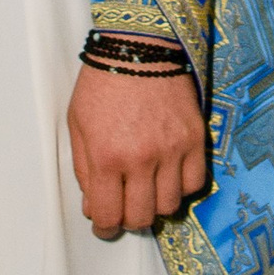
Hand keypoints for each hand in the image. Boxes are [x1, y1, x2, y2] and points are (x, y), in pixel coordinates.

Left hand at [67, 64, 207, 239]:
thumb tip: (94, 206)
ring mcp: (173, 150)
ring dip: (156, 204)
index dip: (105, 227)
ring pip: (170, 205)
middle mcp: (142, 159)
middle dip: (129, 219)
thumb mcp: (77, 126)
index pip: (109, 215)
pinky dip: (181, 187)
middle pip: (142, 217)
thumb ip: (84, 170)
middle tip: (125, 209)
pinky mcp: (195, 139)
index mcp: (107, 156)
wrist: (139, 47)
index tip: (105, 225)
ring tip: (147, 189)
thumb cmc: (102, 84)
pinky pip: (195, 183)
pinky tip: (169, 175)